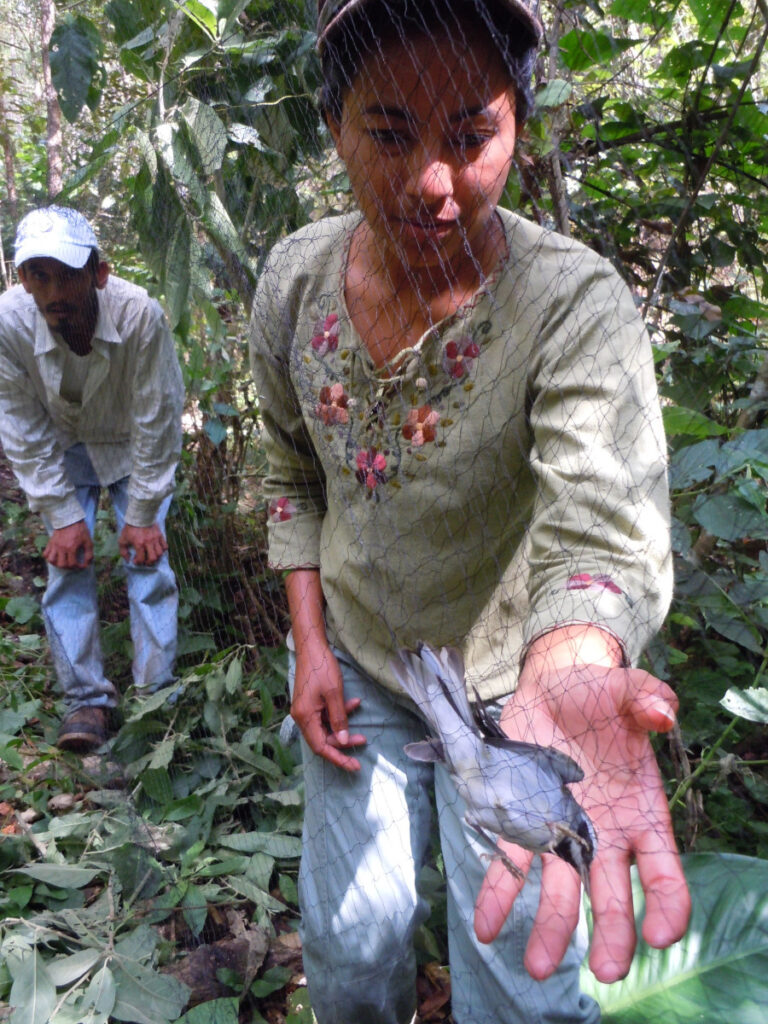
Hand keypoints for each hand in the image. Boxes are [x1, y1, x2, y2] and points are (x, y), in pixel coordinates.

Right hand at [43, 520, 92, 567]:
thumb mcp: (88, 541)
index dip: (79, 567)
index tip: (82, 565)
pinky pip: (45, 554)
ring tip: (63, 562)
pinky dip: (49, 558)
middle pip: (61, 565)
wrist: (69, 519)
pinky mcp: (51, 543)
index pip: (72, 564)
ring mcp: (54, 546)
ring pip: (51, 561)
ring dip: (57, 564)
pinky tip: (55, 557)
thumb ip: (89, 553)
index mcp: (71, 548)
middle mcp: (61, 548)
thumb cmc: (80, 530)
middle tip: (73, 564)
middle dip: (69, 567)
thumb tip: (88, 562)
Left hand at [118, 522, 167, 564]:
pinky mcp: (160, 535)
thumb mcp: (122, 539)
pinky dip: (162, 550)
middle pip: (153, 558)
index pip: (141, 559)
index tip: (135, 561)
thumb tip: (128, 559)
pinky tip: (157, 549)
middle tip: (145, 561)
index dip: (138, 562)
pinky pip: (165, 546)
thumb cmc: (130, 528)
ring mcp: (155, 539)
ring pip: (160, 553)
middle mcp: (148, 543)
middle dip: (149, 562)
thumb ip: (123, 551)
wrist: (139, 516)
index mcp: (139, 544)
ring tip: (151, 556)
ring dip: (156, 557)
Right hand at [292, 641, 366, 771]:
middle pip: (323, 739)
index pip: (320, 747)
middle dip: (343, 743)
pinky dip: (339, 713)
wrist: (312, 646)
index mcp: (304, 717)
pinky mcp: (311, 703)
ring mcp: (306, 710)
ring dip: (343, 728)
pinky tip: (354, 703)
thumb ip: (339, 718)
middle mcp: (302, 717)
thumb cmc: (321, 667)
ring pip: (326, 728)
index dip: (337, 758)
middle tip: (362, 743)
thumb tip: (343, 740)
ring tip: (361, 729)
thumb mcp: (334, 693)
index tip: (353, 765)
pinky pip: (326, 716)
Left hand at [474, 660, 690, 983]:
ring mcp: (561, 834)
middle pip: (614, 894)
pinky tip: (486, 927)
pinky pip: (509, 866)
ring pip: (562, 892)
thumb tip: (663, 712)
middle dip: (612, 934)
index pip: (665, 872)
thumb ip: (646, 696)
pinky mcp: (521, 823)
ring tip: (539, 966)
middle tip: (607, 969)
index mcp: (641, 813)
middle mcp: (604, 836)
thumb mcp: (624, 689)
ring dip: (553, 931)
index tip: (659, 933)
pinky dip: (497, 897)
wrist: (552, 689)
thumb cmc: (598, 696)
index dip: (667, 905)